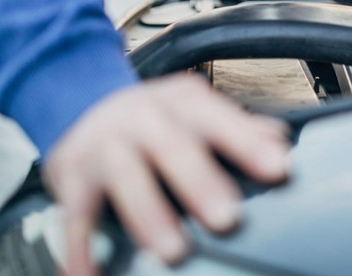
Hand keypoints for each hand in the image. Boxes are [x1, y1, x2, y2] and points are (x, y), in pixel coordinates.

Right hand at [42, 73, 289, 274]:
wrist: (80, 99)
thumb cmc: (154, 117)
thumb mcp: (194, 112)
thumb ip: (238, 128)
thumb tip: (280, 141)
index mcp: (183, 103)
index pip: (219, 119)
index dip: (248, 144)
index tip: (278, 170)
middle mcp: (143, 116)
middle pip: (173, 146)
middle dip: (200, 183)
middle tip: (227, 219)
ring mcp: (105, 144)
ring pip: (126, 177)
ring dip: (149, 216)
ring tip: (172, 253)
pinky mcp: (71, 174)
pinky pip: (76, 214)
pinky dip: (82, 248)